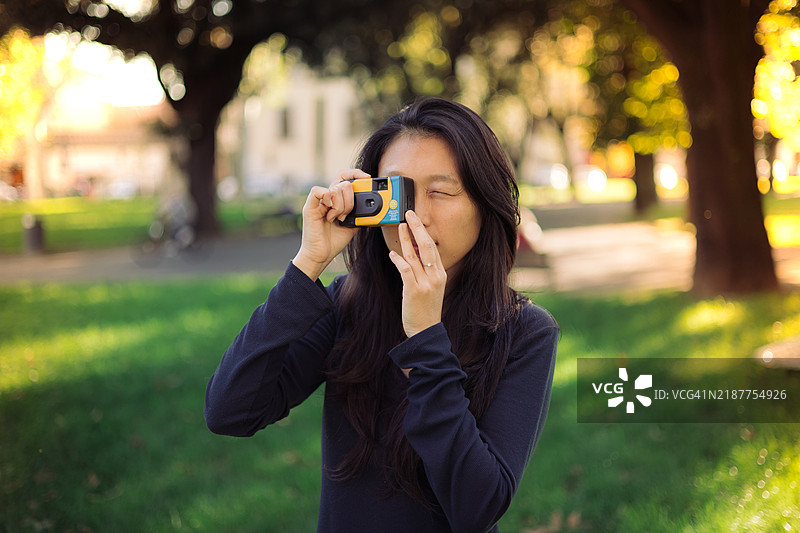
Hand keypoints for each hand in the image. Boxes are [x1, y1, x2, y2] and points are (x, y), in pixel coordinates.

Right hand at [292, 169, 365, 279]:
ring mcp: (318, 202)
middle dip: (350, 200)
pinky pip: (319, 191)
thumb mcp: (353, 225)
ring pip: (335, 188)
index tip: (367, 178)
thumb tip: (370, 206)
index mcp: (337, 200)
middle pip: (343, 183)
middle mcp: (327, 198)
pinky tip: (329, 214)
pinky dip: (328, 201)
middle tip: (346, 215)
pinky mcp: (310, 206)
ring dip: (341, 206)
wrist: (321, 255)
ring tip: (337, 218)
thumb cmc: (333, 241)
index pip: (345, 177)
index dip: (356, 174)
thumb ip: (359, 213)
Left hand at [388, 210, 446, 340]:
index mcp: (440, 274)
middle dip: (418, 228)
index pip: (432, 247)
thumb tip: (412, 254)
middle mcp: (435, 276)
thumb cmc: (425, 310)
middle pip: (427, 246)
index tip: (415, 221)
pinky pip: (405, 270)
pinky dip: (398, 260)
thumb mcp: (431, 288)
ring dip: (405, 239)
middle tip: (409, 214)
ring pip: (415, 255)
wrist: (425, 331)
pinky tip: (393, 253)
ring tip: (399, 227)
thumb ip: (424, 271)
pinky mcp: (414, 291)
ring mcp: (425, 283)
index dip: (423, 232)